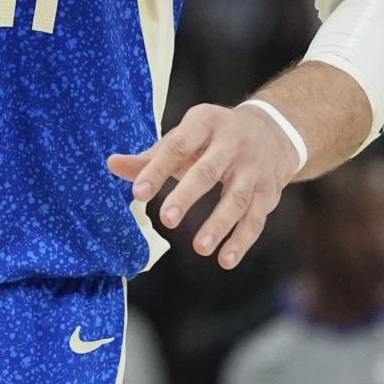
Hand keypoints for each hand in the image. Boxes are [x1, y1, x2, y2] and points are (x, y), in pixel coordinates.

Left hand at [106, 102, 301, 269]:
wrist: (272, 132)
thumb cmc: (213, 138)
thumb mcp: (185, 137)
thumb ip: (151, 156)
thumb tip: (111, 165)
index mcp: (205, 123)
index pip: (178, 145)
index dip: (158, 169)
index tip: (138, 193)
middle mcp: (232, 143)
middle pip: (209, 171)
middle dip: (188, 195)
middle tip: (167, 220)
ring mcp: (253, 169)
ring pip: (236, 198)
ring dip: (219, 224)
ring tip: (199, 248)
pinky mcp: (268, 192)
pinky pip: (256, 219)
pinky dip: (242, 241)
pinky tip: (225, 260)